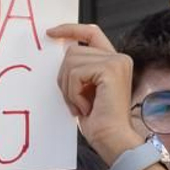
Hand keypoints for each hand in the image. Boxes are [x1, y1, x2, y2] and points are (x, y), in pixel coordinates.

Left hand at [47, 23, 141, 160]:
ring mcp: (116, 61)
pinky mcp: (110, 69)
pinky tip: (86, 106)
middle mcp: (118, 57)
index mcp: (113, 61)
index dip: (70, 29)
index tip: (51, 33)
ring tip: (82, 105)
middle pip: (73, 50)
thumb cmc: (99, 121)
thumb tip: (61, 51)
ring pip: (71, 61)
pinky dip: (74, 93)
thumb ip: (79, 69)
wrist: (112, 140)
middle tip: (75, 101)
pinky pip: (76, 73)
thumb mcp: (85, 89)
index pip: (91, 33)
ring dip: (69, 88)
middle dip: (65, 77)